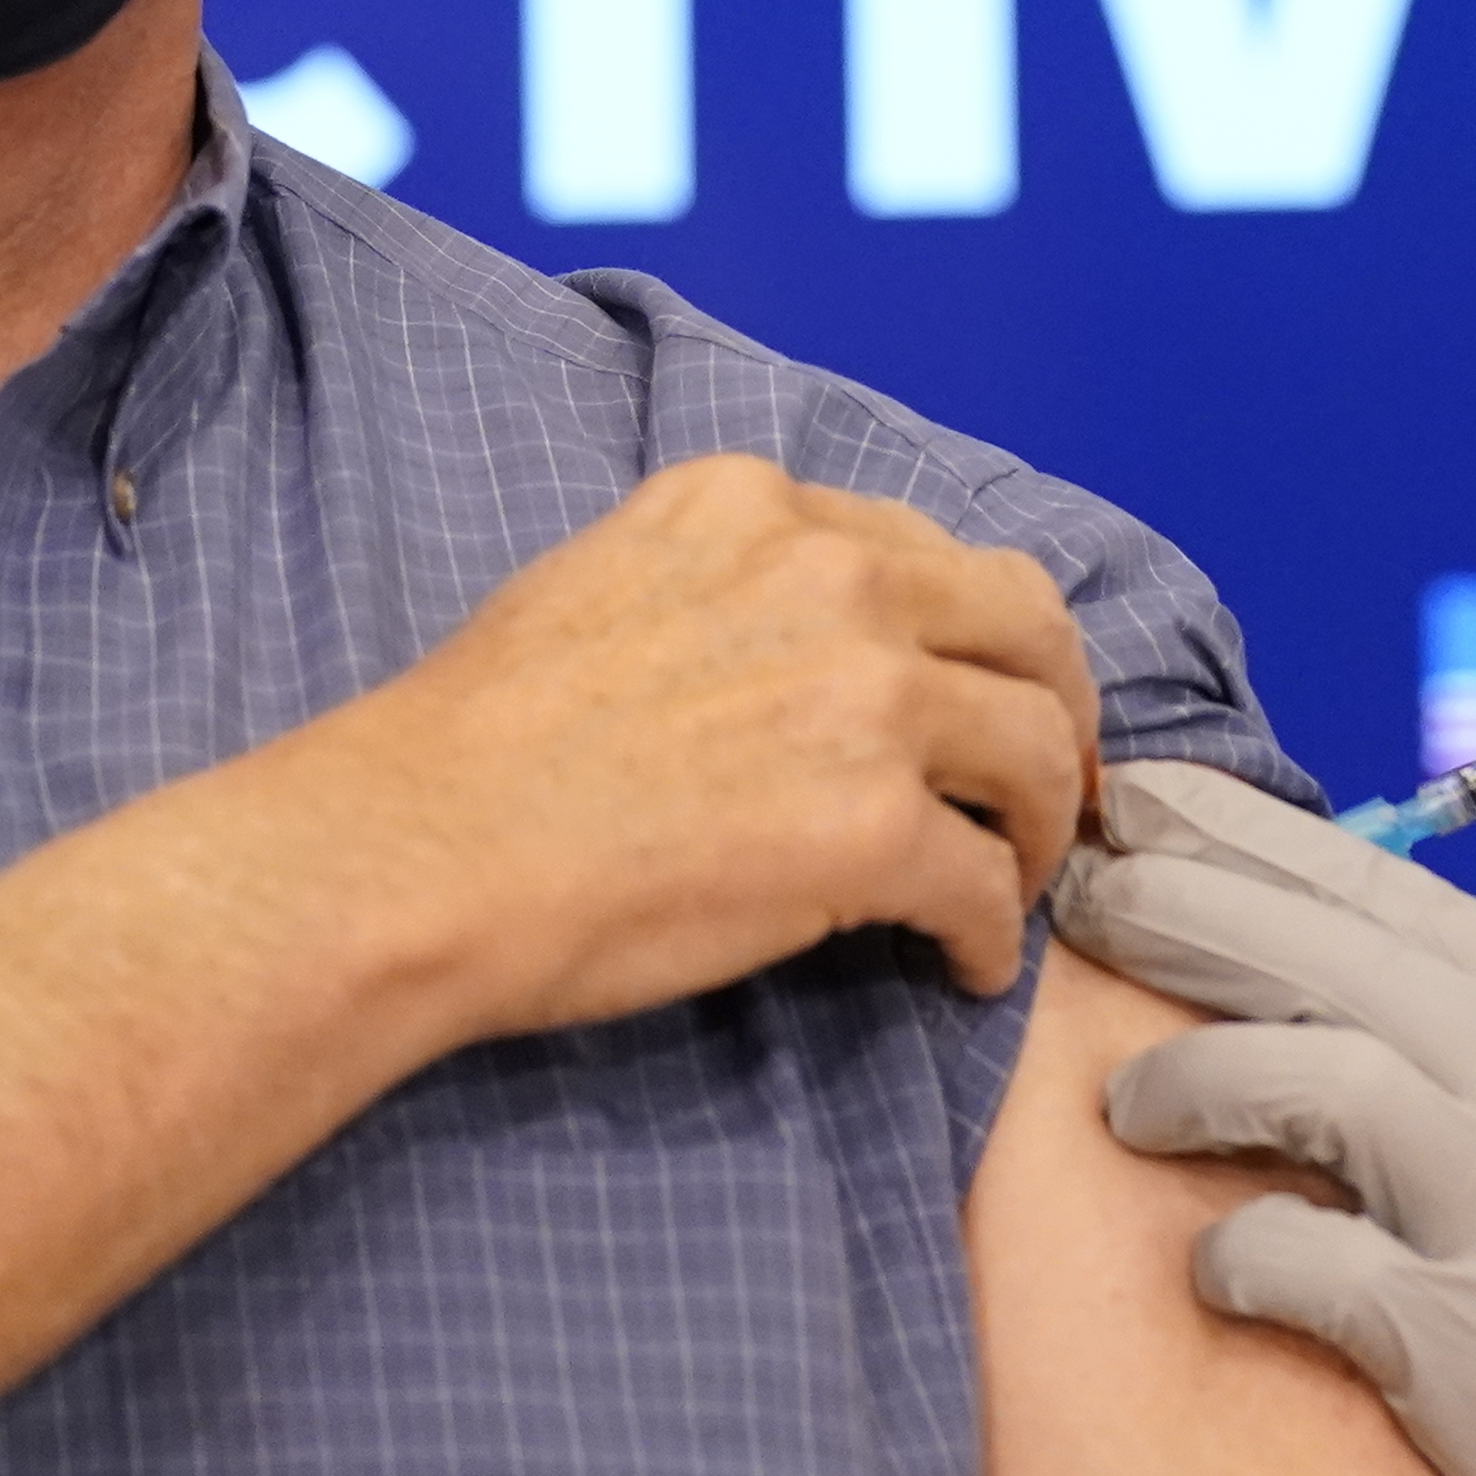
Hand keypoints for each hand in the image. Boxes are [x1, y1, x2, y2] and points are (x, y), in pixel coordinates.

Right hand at [307, 453, 1096, 1026]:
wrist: (419, 853)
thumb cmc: (477, 742)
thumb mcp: (605, 580)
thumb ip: (723, 585)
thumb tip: (794, 644)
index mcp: (759, 509)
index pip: (930, 553)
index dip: (977, 633)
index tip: (984, 688)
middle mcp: (833, 576)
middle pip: (1025, 626)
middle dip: (1056, 706)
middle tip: (1051, 781)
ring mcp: (864, 698)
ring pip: (1032, 750)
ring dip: (1038, 824)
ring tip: (1015, 879)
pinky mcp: (873, 828)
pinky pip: (984, 882)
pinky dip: (991, 934)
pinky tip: (963, 967)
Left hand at [1050, 762, 1475, 1475]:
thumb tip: (1310, 970)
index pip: (1380, 886)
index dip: (1240, 837)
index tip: (1138, 807)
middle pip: (1321, 949)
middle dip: (1176, 905)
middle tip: (1077, 893)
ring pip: (1306, 1076)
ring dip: (1187, 1080)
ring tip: (1121, 1104)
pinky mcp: (1468, 1344)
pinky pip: (1301, 1261)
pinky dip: (1233, 1253)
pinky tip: (1213, 1263)